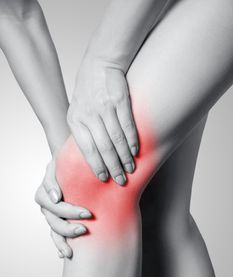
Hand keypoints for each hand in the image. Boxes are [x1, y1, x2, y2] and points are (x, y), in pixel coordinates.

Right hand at [35, 159, 92, 258]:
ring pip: (54, 231)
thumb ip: (54, 177)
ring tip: (71, 250)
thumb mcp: (59, 164)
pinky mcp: (59, 222)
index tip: (87, 213)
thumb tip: (56, 197)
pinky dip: (60, 246)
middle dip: (69, 227)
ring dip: (63, 240)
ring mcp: (52, 216)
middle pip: (54, 221)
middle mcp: (47, 206)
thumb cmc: (66, 164)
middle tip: (85, 229)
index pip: (53, 206)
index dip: (69, 211)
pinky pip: (56, 236)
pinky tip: (65, 254)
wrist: (72, 164)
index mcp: (45, 193)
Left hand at [67, 54, 138, 185]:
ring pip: (116, 139)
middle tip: (120, 179)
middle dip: (113, 166)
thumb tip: (92, 157)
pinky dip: (132, 140)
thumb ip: (82, 131)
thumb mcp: (77, 111)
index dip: (96, 165)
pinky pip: (127, 125)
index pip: (86, 149)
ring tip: (130, 168)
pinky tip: (135, 151)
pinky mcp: (119, 100)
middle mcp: (89, 115)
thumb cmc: (88, 92)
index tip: (103, 178)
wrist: (100, 64)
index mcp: (75, 120)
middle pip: (103, 147)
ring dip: (124, 157)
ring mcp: (104, 107)